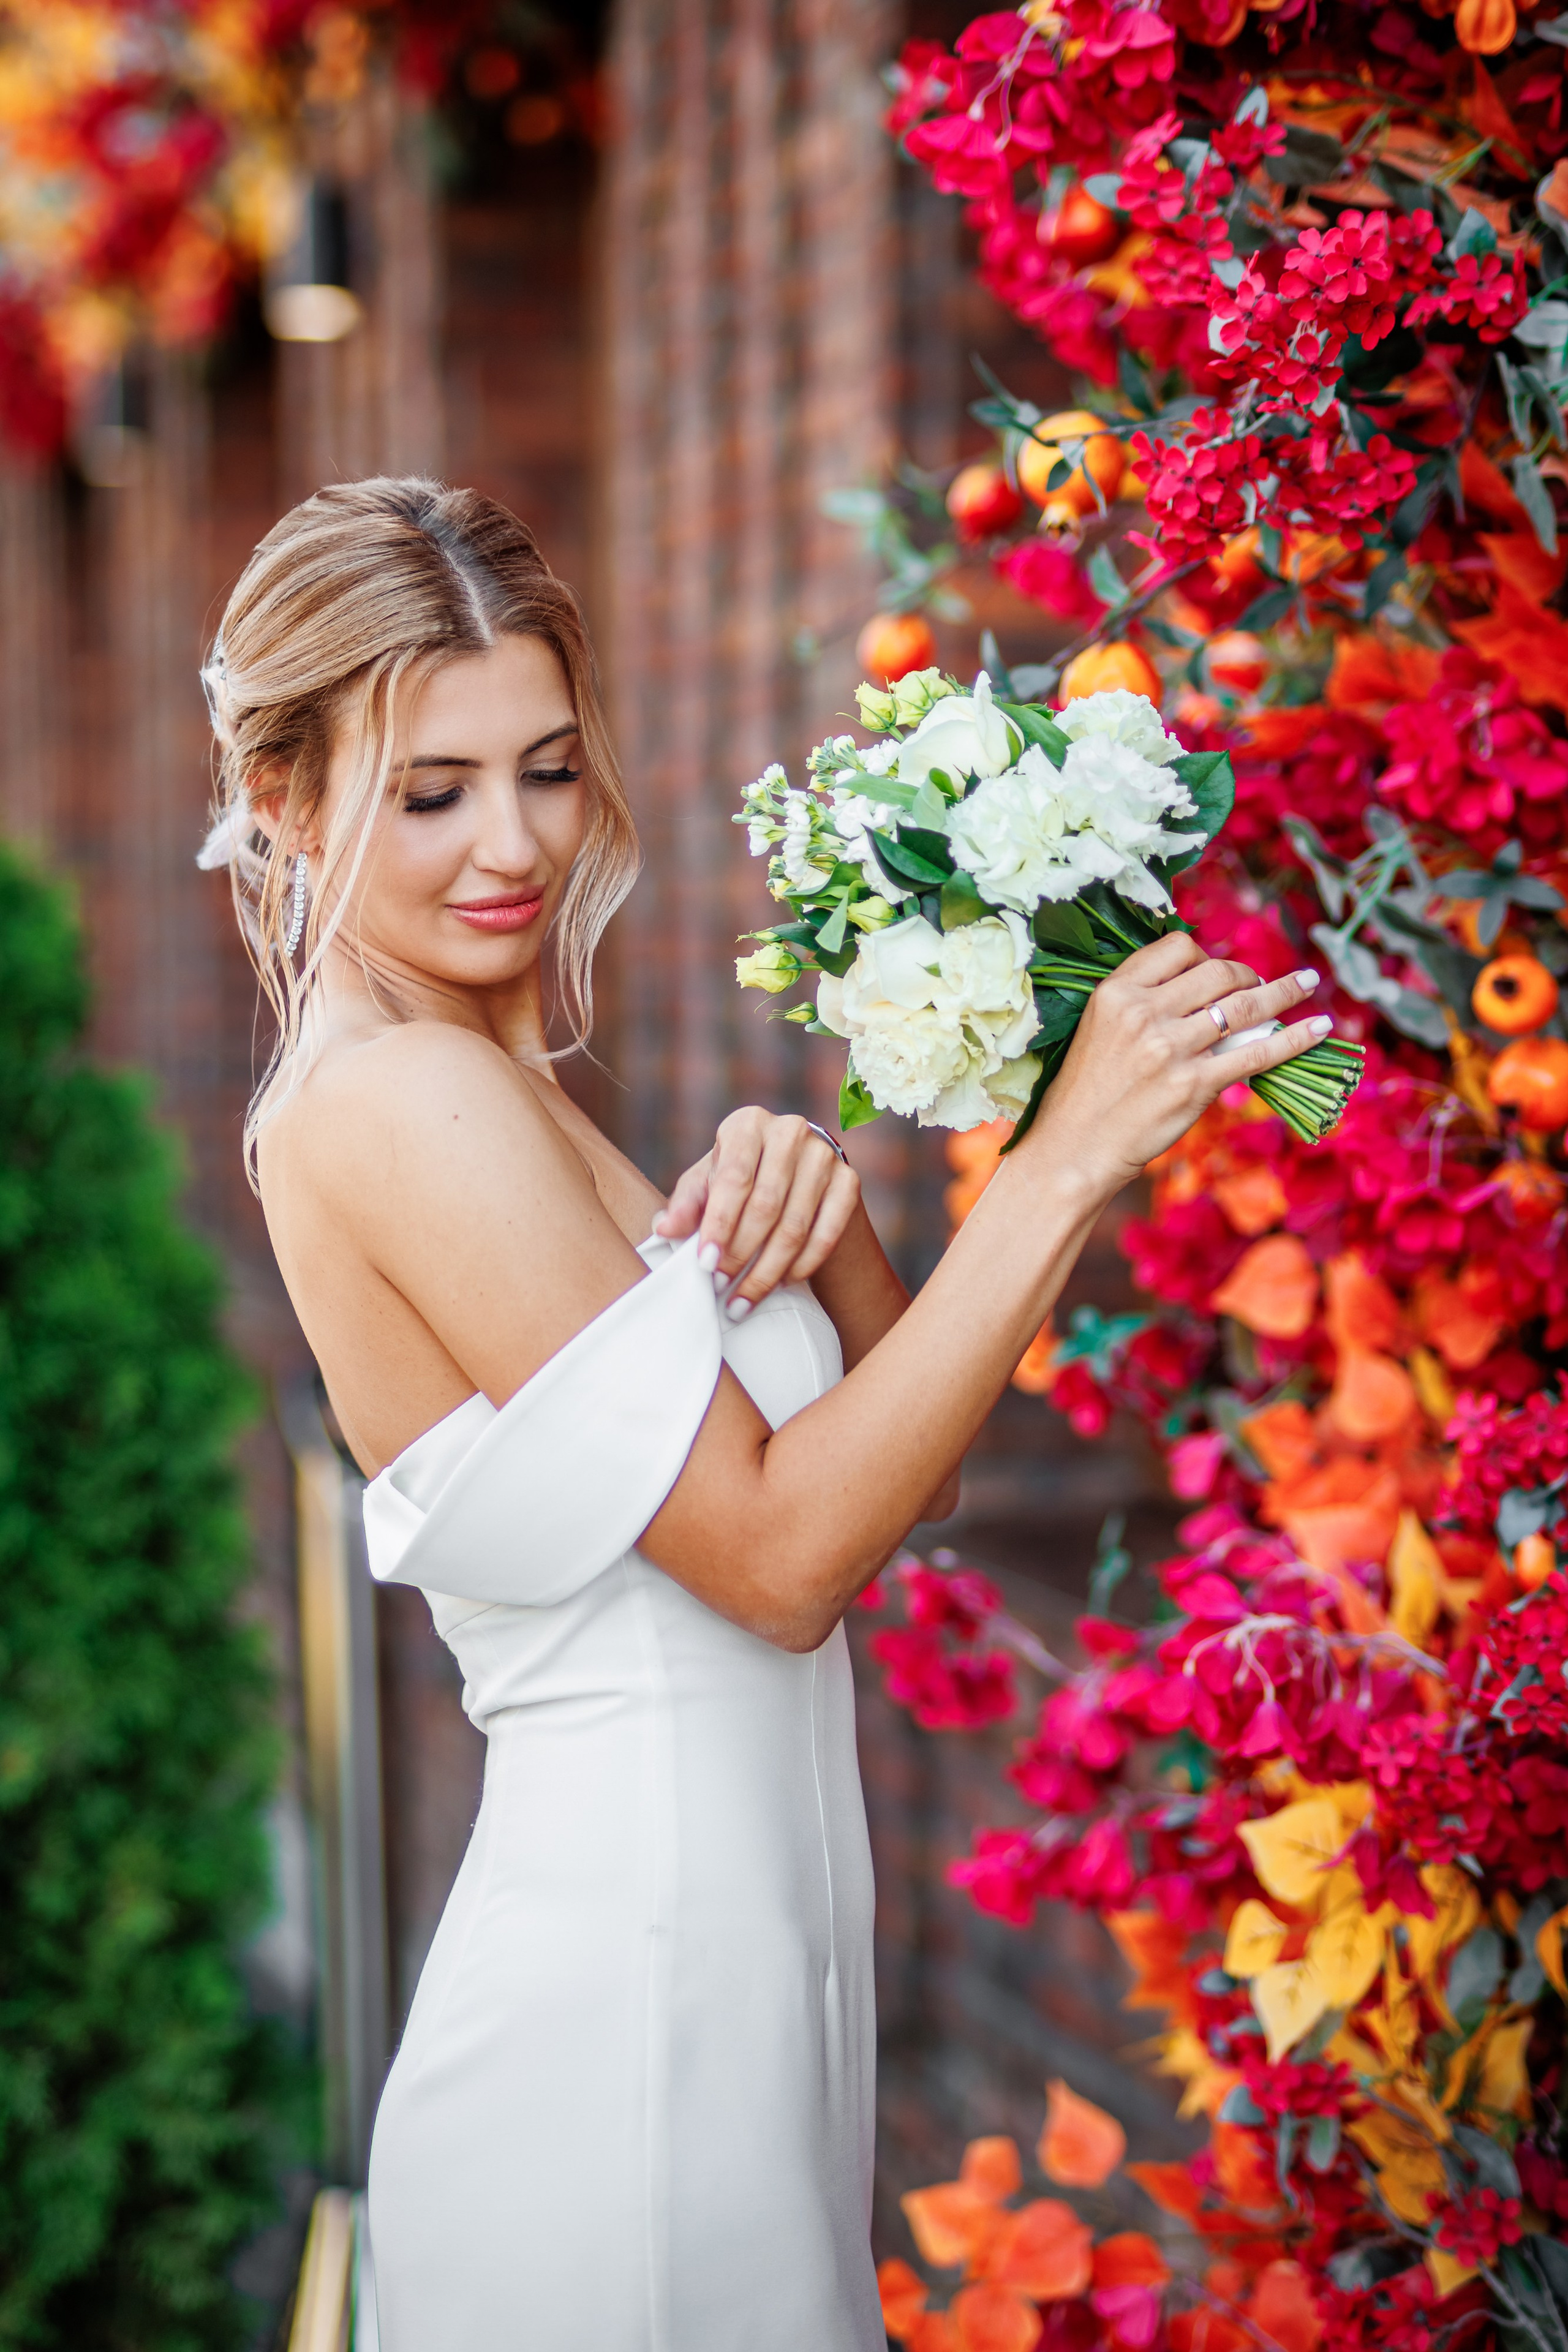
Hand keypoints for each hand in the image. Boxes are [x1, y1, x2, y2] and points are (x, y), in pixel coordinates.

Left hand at [652, 1108, 862, 1319]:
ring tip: (743, 1300)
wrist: (795, 1176)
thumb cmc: (740, 1179)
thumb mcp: (707, 1184)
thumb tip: (664, 1229)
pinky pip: (826, 1235)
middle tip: (721, 1288)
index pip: (734, 1178)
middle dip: (740, 1254)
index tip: (704, 1264)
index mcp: (747, 1124)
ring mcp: (824, 1155)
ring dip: (767, 1271)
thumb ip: (686, 1205)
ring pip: (795, 1226)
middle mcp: (790, 1131)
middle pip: (765, 1206)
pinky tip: (780, 1285)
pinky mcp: (849, 1181)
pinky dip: (802, 1266)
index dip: (719, 1225)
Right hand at [1026, 935, 1330, 1196]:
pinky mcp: (1194, 1085)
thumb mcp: (1099, 1027)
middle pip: (1217, 971)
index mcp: (1116, 992)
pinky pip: (1258, 1054)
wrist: (1075, 1147)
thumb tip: (1206, 988)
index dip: (1206, 954)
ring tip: (1305, 984)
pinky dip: (1296, 1039)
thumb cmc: (1087, 1091)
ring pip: (1245, 1007)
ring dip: (1284, 992)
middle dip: (1247, 973)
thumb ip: (1143, 1001)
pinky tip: (1320, 1029)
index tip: (1218, 970)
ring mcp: (1171, 1049)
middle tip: (1260, 984)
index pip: (1177, 948)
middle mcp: (1143, 1014)